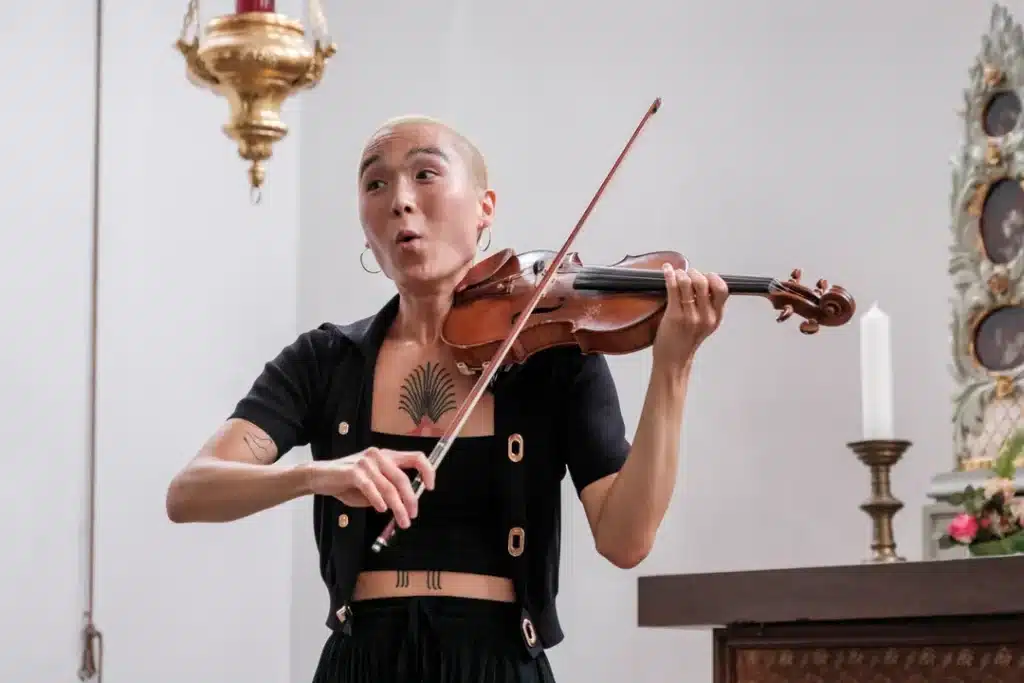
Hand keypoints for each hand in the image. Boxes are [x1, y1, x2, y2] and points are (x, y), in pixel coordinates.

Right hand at [307, 447, 435, 528]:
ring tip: (402, 521)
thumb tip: (406, 504)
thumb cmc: (348, 482)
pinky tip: (382, 509)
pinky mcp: (354, 471)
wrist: (320, 477)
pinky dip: (378, 500)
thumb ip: (389, 491)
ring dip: (398, 507)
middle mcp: (379, 455)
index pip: (416, 457)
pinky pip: (371, 488)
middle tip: (413, 515)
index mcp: (388, 456)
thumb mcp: (373, 486)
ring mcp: (367, 462)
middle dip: (411, 500)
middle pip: (403, 478)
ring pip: (389, 487)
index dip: (428, 471)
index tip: (430, 487)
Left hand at [652, 265, 727, 372]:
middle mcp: (705, 317)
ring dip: (681, 273)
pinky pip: (673, 288)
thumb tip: (702, 283)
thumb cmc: (684, 342)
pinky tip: (666, 270)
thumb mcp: (705, 326)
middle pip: (704, 283)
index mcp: (716, 318)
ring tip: (676, 273)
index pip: (723, 290)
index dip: (714, 278)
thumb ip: (707, 307)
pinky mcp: (674, 316)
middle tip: (688, 272)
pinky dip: (669, 275)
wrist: (673, 361)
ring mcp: (690, 316)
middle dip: (695, 273)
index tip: (706, 276)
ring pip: (687, 283)